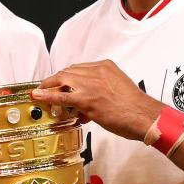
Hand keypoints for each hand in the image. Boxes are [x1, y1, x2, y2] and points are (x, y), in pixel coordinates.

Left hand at [31, 61, 161, 140]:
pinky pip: (62, 96)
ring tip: (39, 93)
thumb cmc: (135, 108)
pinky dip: (47, 95)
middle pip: (68, 72)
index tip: (59, 82)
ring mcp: (90, 84)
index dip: (66, 76)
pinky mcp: (86, 99)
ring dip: (48, 86)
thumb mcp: (118, 89)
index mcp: (106, 66)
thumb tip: (86, 104)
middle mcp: (97, 71)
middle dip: (55, 80)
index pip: (78, 68)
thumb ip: (101, 91)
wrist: (144, 116)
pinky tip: (39, 96)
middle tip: (45, 87)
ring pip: (62, 80)